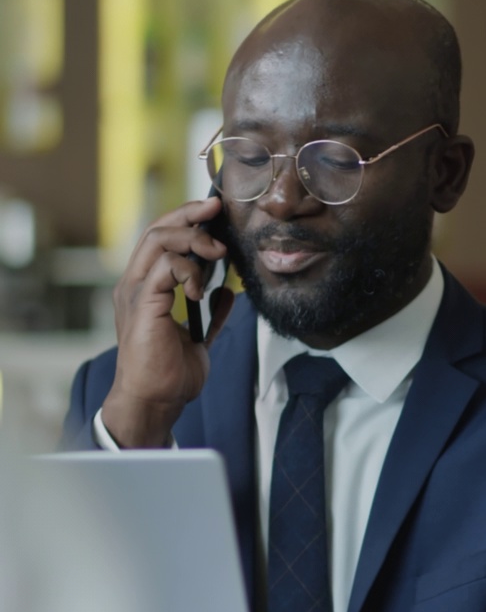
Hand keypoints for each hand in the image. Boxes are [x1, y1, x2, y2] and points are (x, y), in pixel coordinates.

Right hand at [101, 196, 234, 446]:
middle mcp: (134, 285)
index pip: (160, 239)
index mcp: (144, 288)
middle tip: (217, 209)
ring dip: (193, 239)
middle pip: (157, 230)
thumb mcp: (198, 337)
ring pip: (158, 241)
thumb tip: (225, 292)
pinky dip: (188, 270)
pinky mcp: (142, 305)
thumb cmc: (170, 375)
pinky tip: (201, 288)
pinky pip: (165, 268)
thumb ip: (210, 314)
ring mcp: (135, 293)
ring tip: (217, 253)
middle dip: (190, 214)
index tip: (214, 212)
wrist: (155, 402)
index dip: (186, 220)